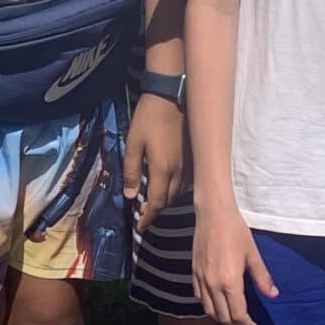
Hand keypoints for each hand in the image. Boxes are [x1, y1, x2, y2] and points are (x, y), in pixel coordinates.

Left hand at [124, 93, 185, 228]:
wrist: (171, 97)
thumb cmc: (148, 119)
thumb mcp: (133, 144)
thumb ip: (131, 171)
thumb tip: (130, 196)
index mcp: (162, 170)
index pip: (155, 202)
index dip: (147, 217)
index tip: (139, 227)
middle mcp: (178, 172)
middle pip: (168, 200)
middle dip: (156, 209)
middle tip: (144, 213)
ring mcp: (189, 165)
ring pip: (179, 192)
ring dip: (166, 200)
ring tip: (154, 201)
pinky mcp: (194, 158)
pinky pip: (186, 182)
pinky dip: (176, 189)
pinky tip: (168, 184)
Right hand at [193, 205, 276, 324]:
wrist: (213, 214)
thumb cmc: (236, 231)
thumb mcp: (253, 254)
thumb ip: (262, 277)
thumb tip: (273, 295)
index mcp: (230, 281)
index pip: (238, 315)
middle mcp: (213, 284)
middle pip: (223, 317)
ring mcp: (201, 279)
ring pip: (209, 310)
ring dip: (222, 319)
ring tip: (234, 319)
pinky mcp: (193, 273)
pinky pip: (199, 297)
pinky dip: (209, 306)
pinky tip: (218, 304)